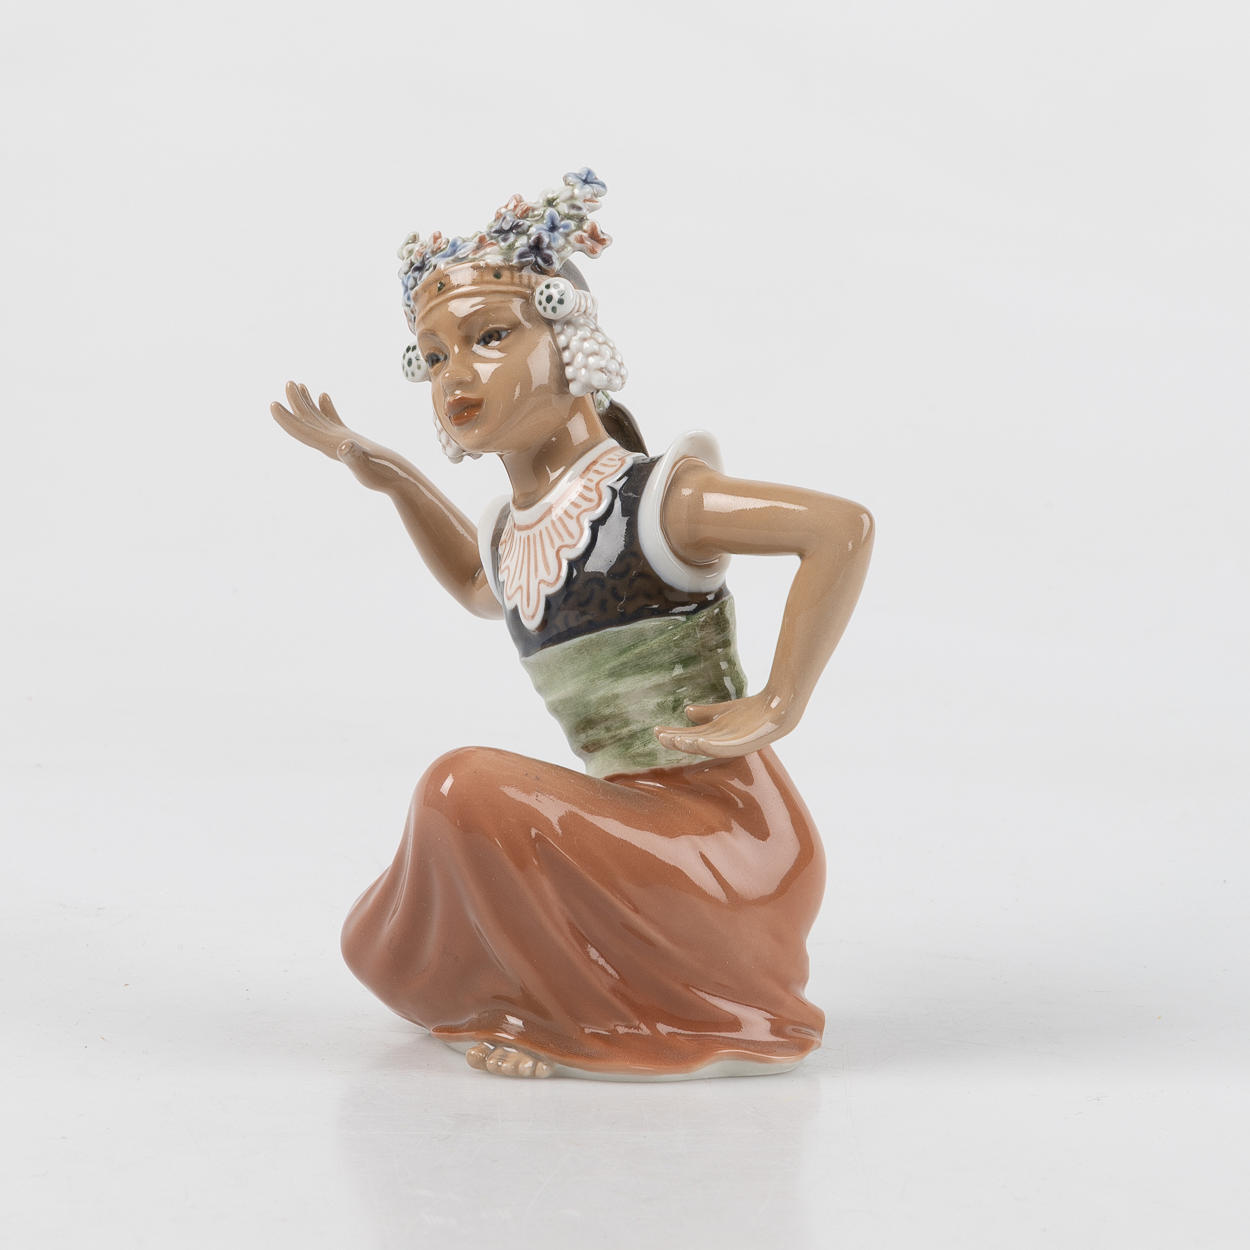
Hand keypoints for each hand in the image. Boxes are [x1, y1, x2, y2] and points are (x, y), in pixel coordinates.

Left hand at [270, 381, 403, 492]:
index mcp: (329, 445)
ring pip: (317, 418)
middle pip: (306, 421)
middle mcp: (331, 442)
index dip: (286, 419)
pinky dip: (325, 408)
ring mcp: (340, 440)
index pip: (302, 430)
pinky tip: (322, 396)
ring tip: (299, 385)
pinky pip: (333, 420)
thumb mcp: (366, 463)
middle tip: (288, 383)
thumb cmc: (381, 473)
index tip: (273, 405)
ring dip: (306, 403)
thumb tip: (345, 446)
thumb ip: (354, 455)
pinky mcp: (350, 439)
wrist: (396, 479)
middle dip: (295, 403)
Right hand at [654, 690, 797, 758]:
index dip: (673, 735)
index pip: (690, 737)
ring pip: (708, 747)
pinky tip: (699, 740)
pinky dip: (713, 745)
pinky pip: (727, 748)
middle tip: (659, 737)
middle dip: (677, 741)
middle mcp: (724, 744)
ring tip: (674, 740)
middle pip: (695, 744)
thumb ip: (707, 712)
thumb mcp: (725, 710)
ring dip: (690, 745)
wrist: (780, 705)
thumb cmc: (754, 710)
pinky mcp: (748, 743)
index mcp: (717, 737)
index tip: (655, 730)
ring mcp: (736, 744)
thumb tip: (686, 712)